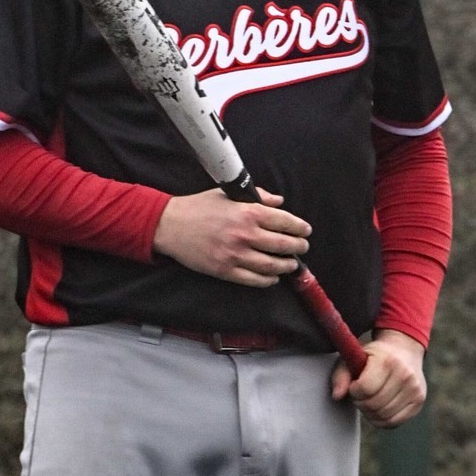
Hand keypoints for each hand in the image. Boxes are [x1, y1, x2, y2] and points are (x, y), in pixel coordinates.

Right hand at [153, 187, 310, 286]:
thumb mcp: (228, 195)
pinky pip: (254, 279)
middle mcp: (245, 234)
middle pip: (283, 245)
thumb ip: (257, 197)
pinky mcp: (225, 271)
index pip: (284, 221)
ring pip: (272, 265)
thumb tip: (279, 202)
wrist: (170, 225)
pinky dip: (268, 280)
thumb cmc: (198, 207)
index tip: (305, 231)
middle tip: (302, 248)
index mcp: (247, 212)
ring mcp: (235, 255)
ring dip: (286, 266)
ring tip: (291, 264)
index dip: (299, 227)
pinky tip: (272, 277)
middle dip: (298, 247)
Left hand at [331, 329, 425, 428]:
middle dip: (361, 403)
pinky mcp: (419, 400)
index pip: (365, 388)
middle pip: (374, 404)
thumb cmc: (374, 356)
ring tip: (369, 400)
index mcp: (388, 361)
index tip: (354, 385)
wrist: (404, 350)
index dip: (354, 391)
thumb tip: (337, 396)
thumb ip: (341, 375)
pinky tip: (378, 408)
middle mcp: (405, 374)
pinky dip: (381, 420)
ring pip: (383, 416)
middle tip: (360, 395)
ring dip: (370, 413)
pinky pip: (394, 422)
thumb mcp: (354, 358)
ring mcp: (415, 389)